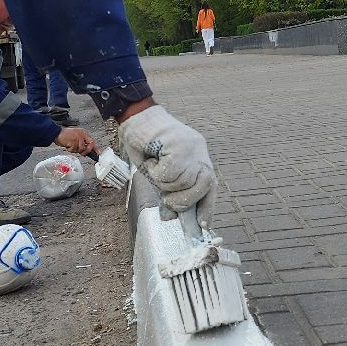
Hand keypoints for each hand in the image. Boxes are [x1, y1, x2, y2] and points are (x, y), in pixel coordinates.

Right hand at [55, 126, 96, 154]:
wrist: (57, 133)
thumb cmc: (65, 135)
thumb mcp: (76, 137)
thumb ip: (83, 143)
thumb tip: (88, 151)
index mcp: (84, 133)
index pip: (92, 141)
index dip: (95, 149)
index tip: (98, 153)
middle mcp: (82, 134)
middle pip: (89, 146)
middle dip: (86, 151)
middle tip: (81, 152)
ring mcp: (78, 138)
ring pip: (81, 149)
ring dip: (75, 150)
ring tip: (71, 145)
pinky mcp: (73, 141)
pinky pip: (74, 150)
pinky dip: (70, 149)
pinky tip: (68, 145)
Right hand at [114, 104, 215, 224]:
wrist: (136, 120)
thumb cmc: (146, 147)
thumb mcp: (159, 176)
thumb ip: (168, 194)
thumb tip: (171, 218)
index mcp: (198, 159)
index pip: (210, 186)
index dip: (207, 207)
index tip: (202, 225)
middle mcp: (199, 152)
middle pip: (204, 186)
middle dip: (184, 201)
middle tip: (166, 198)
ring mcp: (191, 146)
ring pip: (186, 182)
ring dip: (165, 184)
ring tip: (155, 169)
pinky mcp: (179, 143)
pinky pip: (171, 173)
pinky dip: (157, 174)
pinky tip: (152, 161)